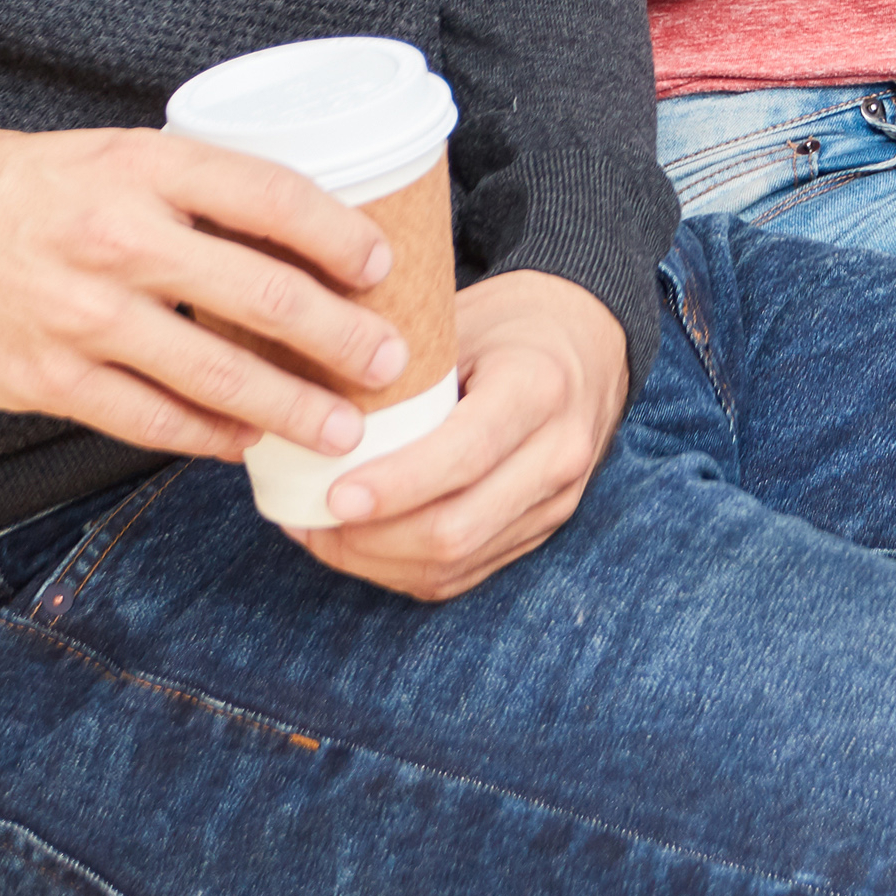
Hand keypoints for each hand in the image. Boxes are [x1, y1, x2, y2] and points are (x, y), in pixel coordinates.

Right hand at [0, 125, 409, 464]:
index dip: (338, 232)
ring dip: (293, 408)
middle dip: (339, 336)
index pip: (268, 193)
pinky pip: (151, 421)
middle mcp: (116, 238)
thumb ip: (169, 187)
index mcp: (135, 164)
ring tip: (343, 428)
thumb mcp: (86, 154)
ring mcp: (83, 317)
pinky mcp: (48, 380)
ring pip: (217, 375)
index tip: (381, 262)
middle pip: (260, 292)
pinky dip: (208, 438)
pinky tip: (244, 445)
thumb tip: (268, 225)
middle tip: (392, 361)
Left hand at [294, 270, 635, 601]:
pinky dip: (401, 568)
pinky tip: (358, 544)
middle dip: (371, 538)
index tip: (332, 494)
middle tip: (308, 520)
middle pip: (456, 528)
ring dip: (376, 561)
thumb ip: (400, 369)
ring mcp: (556, 501)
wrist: (589, 343)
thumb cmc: (508, 324)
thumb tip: (306, 409)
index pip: (464, 455)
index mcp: (538, 388)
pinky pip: (463, 573)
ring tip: (318, 534)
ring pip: (455, 564)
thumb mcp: (459, 322)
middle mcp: (559, 453)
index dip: (395, 485)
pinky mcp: (541, 530)